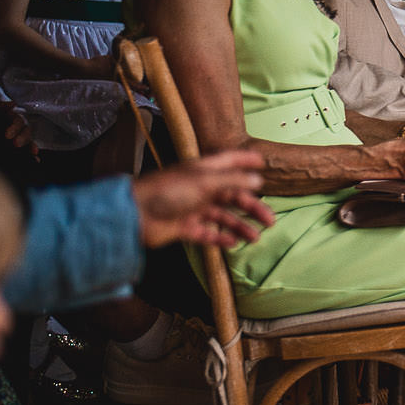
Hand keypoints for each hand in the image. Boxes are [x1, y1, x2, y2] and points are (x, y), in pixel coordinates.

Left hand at [132, 152, 274, 249]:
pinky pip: (207, 233)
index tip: (263, 163)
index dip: (245, 160)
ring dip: (240, 226)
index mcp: (204, 172)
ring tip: (255, 238)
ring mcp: (192, 209)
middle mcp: (200, 189)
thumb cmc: (168, 191)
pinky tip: (233, 244)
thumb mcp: (204, 181)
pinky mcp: (184, 228)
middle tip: (270, 220)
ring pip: (223, 217)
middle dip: (252, 207)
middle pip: (232, 196)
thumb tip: (258, 181)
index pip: (229, 162)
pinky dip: (221, 238)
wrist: (134, 215)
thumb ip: (233, 181)